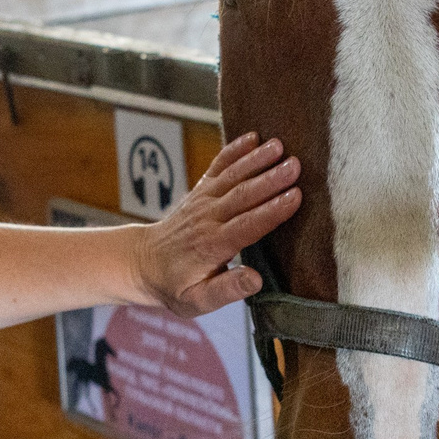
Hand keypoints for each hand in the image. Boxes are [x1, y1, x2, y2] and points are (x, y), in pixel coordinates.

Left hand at [131, 133, 301, 317]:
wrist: (143, 263)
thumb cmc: (175, 286)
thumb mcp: (197, 301)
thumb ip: (226, 290)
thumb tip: (256, 278)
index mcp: (212, 246)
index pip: (247, 226)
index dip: (272, 211)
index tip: (295, 196)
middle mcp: (208, 219)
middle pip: (243, 195)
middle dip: (270, 179)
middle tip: (296, 166)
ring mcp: (203, 201)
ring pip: (232, 176)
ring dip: (257, 160)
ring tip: (280, 146)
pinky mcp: (201, 191)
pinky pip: (219, 167)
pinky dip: (234, 150)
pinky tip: (253, 137)